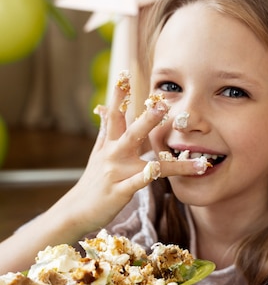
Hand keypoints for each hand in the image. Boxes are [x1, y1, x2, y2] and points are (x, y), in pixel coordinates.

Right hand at [58, 76, 207, 235]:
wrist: (76, 211)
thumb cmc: (93, 182)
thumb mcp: (97, 153)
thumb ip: (105, 130)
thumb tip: (103, 107)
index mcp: (109, 145)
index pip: (114, 115)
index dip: (119, 95)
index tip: (125, 73)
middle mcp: (112, 155)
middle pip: (130, 131)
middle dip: (147, 116)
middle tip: (162, 101)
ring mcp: (116, 173)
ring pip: (142, 157)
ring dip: (157, 145)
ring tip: (175, 139)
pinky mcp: (120, 192)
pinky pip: (136, 182)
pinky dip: (145, 175)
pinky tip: (155, 169)